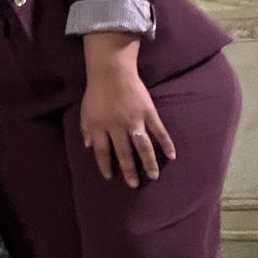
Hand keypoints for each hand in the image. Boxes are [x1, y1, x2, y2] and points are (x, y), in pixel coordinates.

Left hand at [80, 69, 175, 186]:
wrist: (112, 72)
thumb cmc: (97, 91)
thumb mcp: (85, 111)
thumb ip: (87, 129)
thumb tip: (89, 146)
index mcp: (100, 127)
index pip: (102, 152)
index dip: (105, 165)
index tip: (110, 177)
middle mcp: (117, 127)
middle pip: (124, 153)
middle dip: (129, 170)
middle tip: (134, 185)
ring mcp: (134, 121)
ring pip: (143, 146)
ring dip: (148, 162)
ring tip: (154, 176)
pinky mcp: (148, 113)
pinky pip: (159, 131)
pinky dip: (166, 143)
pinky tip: (172, 155)